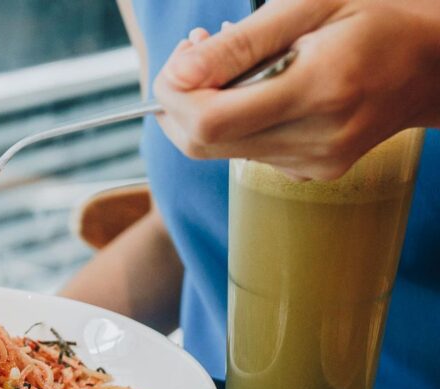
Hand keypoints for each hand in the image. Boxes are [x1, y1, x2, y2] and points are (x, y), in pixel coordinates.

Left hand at [153, 0, 439, 178]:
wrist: (432, 62)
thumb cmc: (375, 18)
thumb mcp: (309, 6)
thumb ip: (239, 44)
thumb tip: (177, 73)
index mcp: (319, 90)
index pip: (209, 122)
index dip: (175, 94)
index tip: (183, 55)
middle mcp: (316, 139)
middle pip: (203, 144)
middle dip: (180, 101)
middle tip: (196, 53)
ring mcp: (314, 163)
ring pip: (220, 151)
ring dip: (205, 109)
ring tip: (231, 64)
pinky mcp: (311, 172)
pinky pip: (247, 153)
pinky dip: (235, 123)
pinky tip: (259, 88)